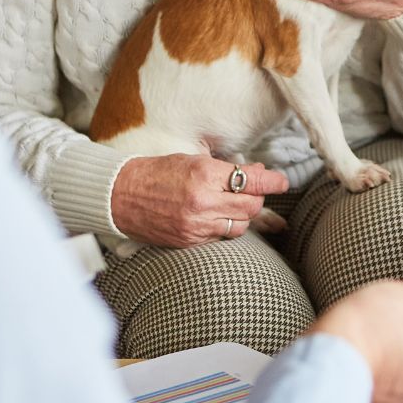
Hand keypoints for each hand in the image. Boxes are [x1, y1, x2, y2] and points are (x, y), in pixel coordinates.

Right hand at [110, 155, 288, 247]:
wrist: (120, 196)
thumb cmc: (156, 172)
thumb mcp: (191, 160)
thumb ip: (225, 169)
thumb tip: (257, 172)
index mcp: (204, 174)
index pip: (251, 179)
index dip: (272, 181)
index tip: (282, 182)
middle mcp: (203, 201)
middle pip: (251, 206)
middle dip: (257, 198)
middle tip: (254, 190)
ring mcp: (196, 225)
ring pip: (240, 226)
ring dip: (243, 215)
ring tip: (233, 204)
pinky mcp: (189, 241)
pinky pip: (221, 237)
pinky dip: (224, 227)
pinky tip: (216, 217)